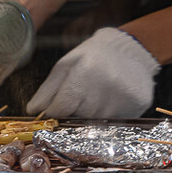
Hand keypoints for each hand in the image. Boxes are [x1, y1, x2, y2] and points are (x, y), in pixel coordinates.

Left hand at [26, 27, 159, 117]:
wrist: (130, 49)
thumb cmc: (92, 57)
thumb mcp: (65, 67)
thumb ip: (47, 90)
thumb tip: (32, 111)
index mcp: (85, 72)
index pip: (62, 108)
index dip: (57, 111)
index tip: (59, 107)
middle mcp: (106, 85)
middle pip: (79, 117)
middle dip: (75, 112)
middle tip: (82, 97)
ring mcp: (124, 96)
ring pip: (97, 123)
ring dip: (92, 115)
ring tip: (97, 97)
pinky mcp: (139, 104)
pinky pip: (117, 123)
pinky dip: (111, 117)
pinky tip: (112, 101)